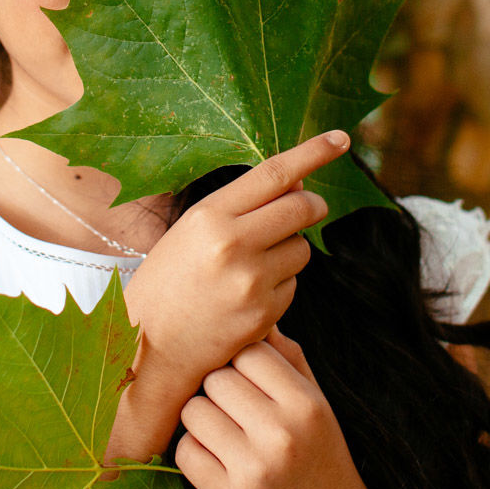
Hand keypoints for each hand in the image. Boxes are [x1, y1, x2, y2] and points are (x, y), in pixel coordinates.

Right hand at [122, 131, 344, 397]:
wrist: (148, 348)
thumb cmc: (168, 282)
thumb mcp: (192, 231)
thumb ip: (242, 206)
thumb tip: (299, 181)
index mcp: (209, 216)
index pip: (275, 173)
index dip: (314, 152)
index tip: (341, 139)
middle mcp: (232, 244)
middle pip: (302, 207)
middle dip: (312, 205)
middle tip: (308, 207)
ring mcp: (250, 282)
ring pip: (303, 248)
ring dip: (292, 249)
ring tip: (254, 265)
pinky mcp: (264, 315)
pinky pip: (293, 286)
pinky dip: (281, 286)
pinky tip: (248, 296)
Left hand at [175, 328, 387, 488]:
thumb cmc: (319, 454)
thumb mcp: (315, 404)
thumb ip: (287, 360)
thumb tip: (255, 317)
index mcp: (305, 405)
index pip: (249, 350)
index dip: (240, 360)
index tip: (246, 377)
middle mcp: (281, 434)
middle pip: (215, 378)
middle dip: (218, 390)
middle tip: (234, 409)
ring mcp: (254, 468)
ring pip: (194, 411)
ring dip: (202, 419)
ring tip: (226, 433)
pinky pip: (185, 452)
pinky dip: (195, 453)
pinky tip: (218, 460)